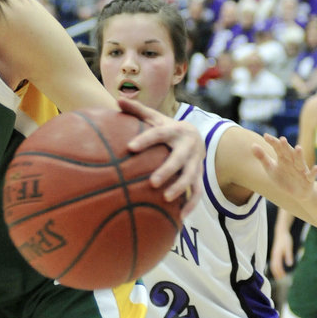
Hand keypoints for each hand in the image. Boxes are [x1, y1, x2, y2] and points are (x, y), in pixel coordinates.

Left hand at [119, 98, 203, 217]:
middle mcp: (187, 146)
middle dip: (167, 170)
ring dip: (180, 188)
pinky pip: (197, 192)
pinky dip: (190, 204)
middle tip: (152, 182)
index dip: (145, 140)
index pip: (159, 133)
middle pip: (178, 159)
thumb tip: (117, 99)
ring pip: (191, 176)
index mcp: (174, 130)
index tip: (129, 148)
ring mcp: (195, 162)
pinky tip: (179, 217)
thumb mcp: (154, 117)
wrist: (196, 135)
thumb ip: (137, 110)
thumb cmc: (167, 128)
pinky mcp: (199, 175)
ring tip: (165, 199)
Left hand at [252, 134, 316, 201]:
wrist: (297, 193)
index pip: (278, 148)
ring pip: (300, 162)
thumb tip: (252, 145)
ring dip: (300, 156)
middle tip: (281, 139)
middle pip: (289, 153)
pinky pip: (311, 176)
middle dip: (286, 147)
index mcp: (283, 158)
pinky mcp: (308, 180)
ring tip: (298, 148)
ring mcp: (301, 170)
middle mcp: (293, 162)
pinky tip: (316, 168)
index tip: (265, 136)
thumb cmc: (283, 178)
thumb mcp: (270, 169)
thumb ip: (262, 157)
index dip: (273, 142)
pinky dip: (314, 172)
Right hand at [270, 228, 294, 279]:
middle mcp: (274, 255)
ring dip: (276, 271)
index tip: (283, 277)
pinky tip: (279, 269)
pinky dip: (276, 267)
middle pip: (273, 266)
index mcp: (277, 254)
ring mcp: (274, 254)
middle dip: (276, 273)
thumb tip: (289, 264)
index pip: (276, 265)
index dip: (279, 272)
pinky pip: (274, 262)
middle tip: (280, 279)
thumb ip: (288, 255)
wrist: (281, 232)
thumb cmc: (285, 239)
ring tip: (280, 276)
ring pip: (273, 264)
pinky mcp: (275, 253)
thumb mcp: (288, 247)